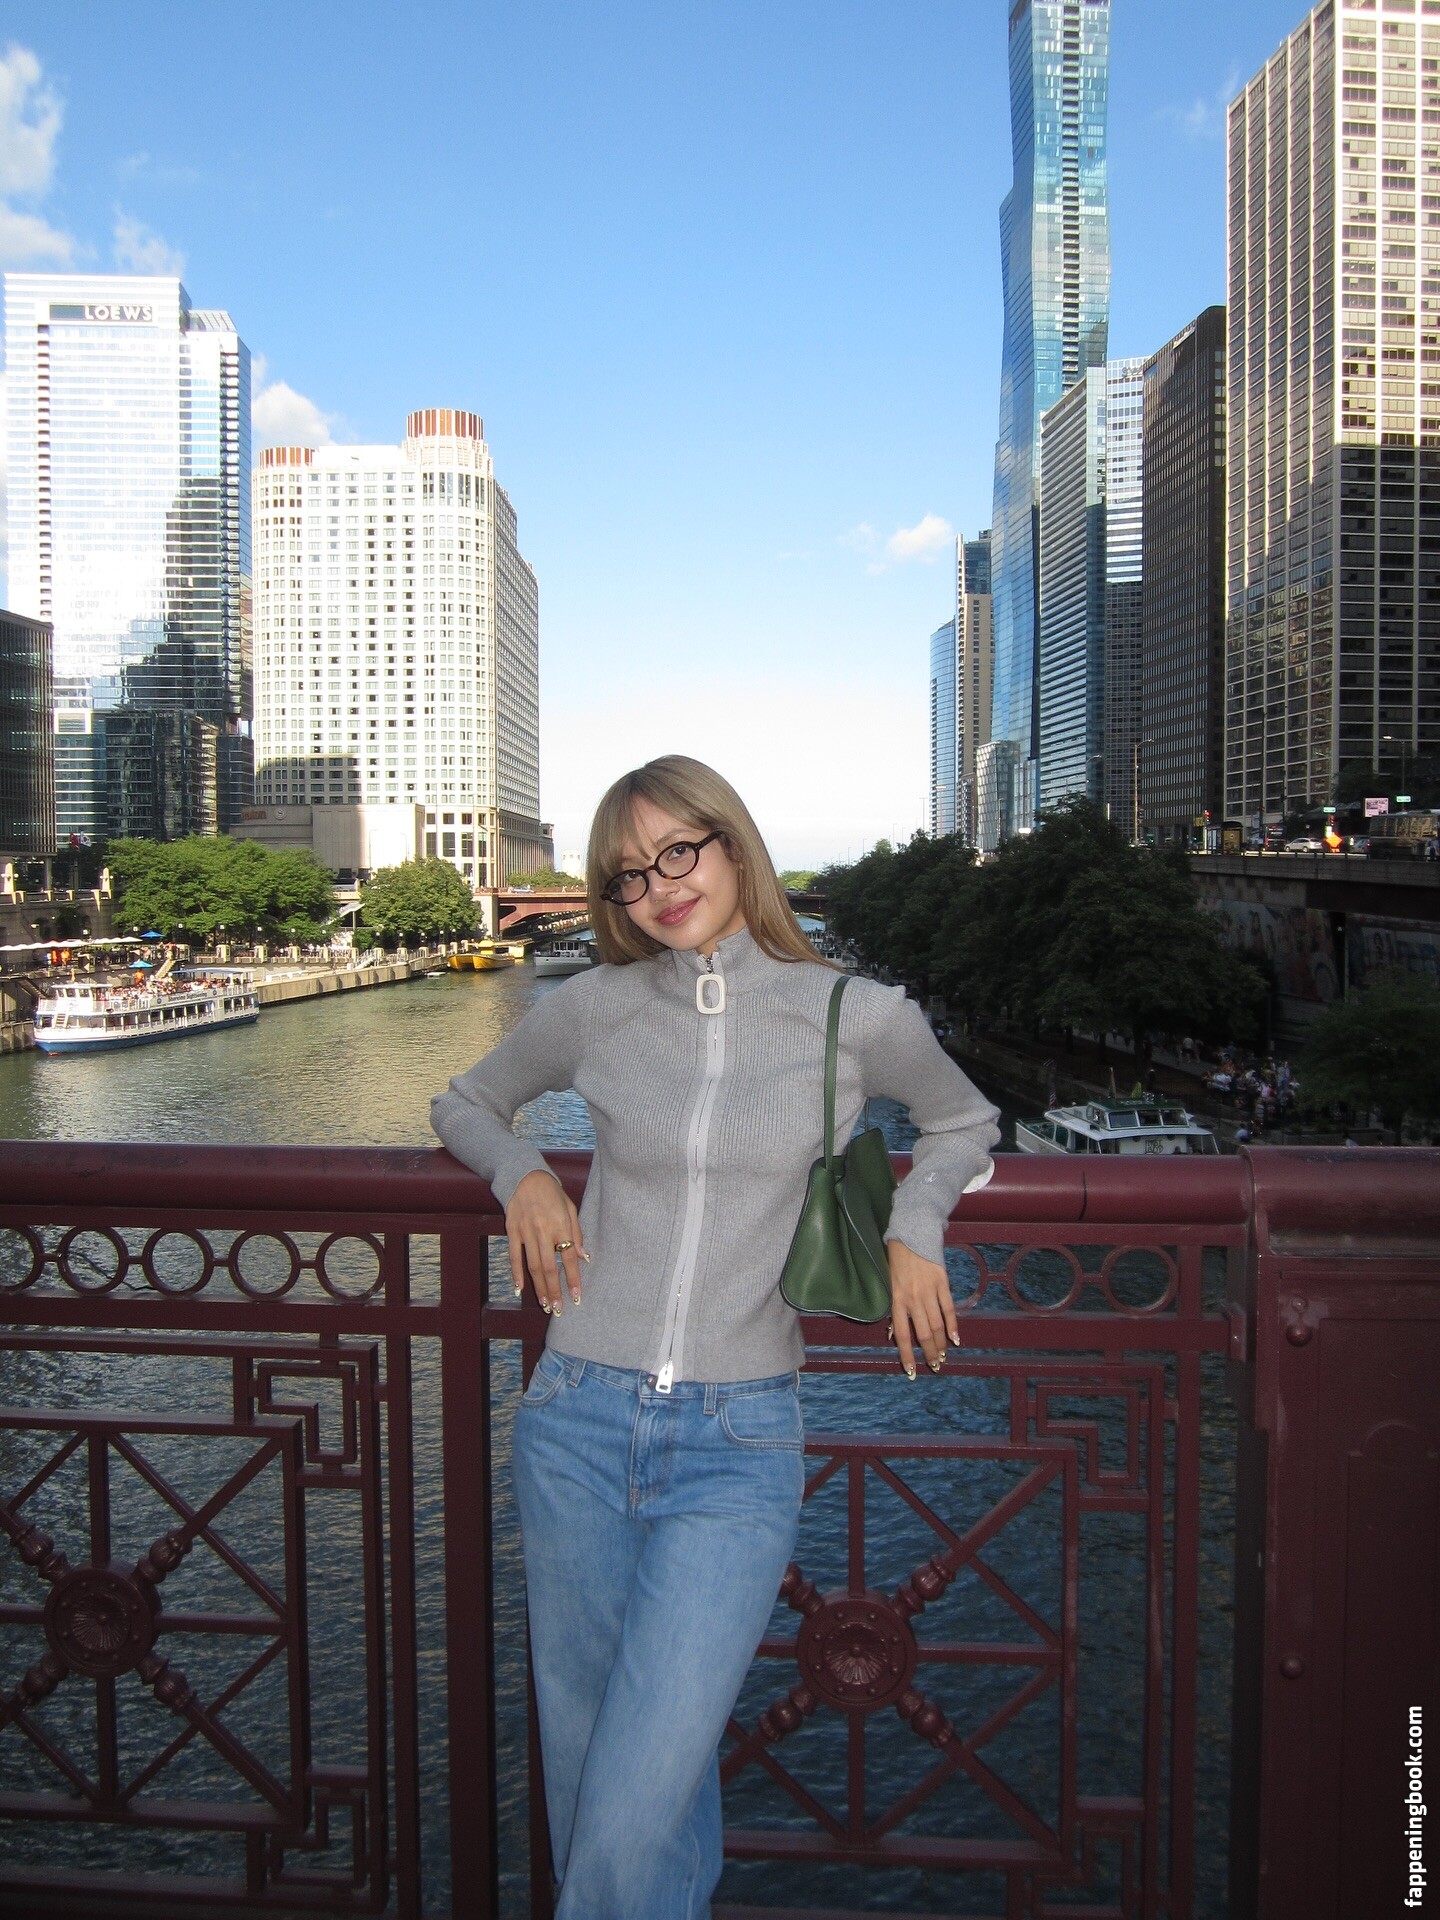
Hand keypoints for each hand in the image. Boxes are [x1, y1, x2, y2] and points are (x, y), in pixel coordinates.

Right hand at [506, 1168, 586, 1314]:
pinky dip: (516, 1274)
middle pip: (548, 1267)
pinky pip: (514, 1256)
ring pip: (532, 1266)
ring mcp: (526, 1232)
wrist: (526, 1177)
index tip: (576, 1296)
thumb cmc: (552, 1194)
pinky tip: (519, 1289)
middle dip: (554, 1290)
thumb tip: (584, 1257)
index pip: (568, 1258)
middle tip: (557, 1309)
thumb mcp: (570, 1208)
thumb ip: (577, 1233)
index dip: (573, 1279)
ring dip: (538, 1287)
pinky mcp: (512, 1231)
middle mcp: (543, 1231)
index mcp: (561, 1225)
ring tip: (543, 1304)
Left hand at [887, 1238, 956, 1378]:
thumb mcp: (889, 1284)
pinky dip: (953, 1325)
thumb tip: (894, 1334)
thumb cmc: (897, 1261)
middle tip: (935, 1366)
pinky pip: (949, 1309)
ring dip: (941, 1343)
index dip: (907, 1355)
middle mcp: (913, 1299)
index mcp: (897, 1300)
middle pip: (924, 1333)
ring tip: (944, 1356)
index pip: (902, 1335)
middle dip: (930, 1353)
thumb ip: (894, 1309)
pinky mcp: (942, 1283)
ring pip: (937, 1325)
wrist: (912, 1235)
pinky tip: (955, 1339)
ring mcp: (929, 1292)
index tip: (912, 1371)